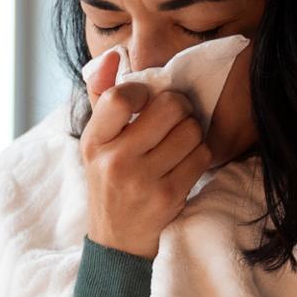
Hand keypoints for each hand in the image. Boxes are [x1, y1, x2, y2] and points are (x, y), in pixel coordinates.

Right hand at [81, 51, 215, 257]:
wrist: (116, 242)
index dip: (145, 90)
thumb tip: (113, 54)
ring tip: (180, 141)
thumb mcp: (96, 142)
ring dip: (193, 132)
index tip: (148, 100)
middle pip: (169, 108)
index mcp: (93, 141)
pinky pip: (202, 156)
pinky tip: (187, 161)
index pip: (121, 97)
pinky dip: (200, 154)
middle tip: (176, 116)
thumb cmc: (109, 182)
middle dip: (180, 107)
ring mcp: (143, 181)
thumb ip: (102, 95)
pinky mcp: (169, 197)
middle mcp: (115, 160)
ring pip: (191, 131)